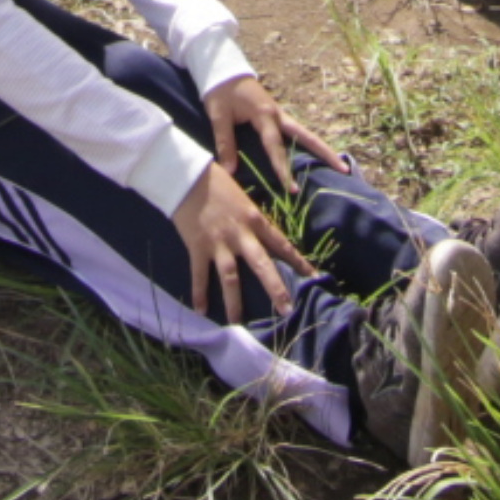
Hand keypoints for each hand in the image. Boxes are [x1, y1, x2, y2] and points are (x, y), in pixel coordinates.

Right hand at [172, 162, 310, 322]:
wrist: (186, 177)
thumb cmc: (216, 181)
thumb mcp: (243, 197)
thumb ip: (253, 218)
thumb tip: (264, 233)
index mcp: (255, 219)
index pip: (281, 244)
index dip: (298, 261)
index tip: (313, 276)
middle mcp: (240, 234)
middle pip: (262, 265)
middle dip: (276, 289)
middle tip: (287, 310)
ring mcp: (218, 243)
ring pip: (230, 278)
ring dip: (235, 302)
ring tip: (238, 323)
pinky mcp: (198, 248)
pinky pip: (200, 275)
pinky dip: (200, 293)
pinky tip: (201, 310)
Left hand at [205, 71, 348, 180]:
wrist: (224, 71)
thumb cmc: (221, 92)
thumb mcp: (218, 117)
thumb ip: (225, 143)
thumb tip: (230, 170)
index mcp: (265, 115)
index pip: (276, 147)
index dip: (283, 169)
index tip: (292, 189)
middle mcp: (278, 115)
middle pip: (307, 136)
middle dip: (325, 153)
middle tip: (344, 169)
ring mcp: (280, 115)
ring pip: (305, 134)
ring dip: (321, 149)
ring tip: (340, 165)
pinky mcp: (277, 117)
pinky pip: (296, 133)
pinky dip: (308, 144)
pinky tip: (315, 157)